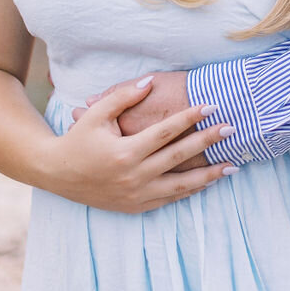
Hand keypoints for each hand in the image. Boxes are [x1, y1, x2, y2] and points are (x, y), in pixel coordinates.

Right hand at [51, 77, 235, 210]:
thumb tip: (149, 83)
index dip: (191, 117)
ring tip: (232, 165)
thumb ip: (124, 97)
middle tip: (232, 129)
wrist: (57, 175)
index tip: (212, 106)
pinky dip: (190, 191)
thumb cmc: (77, 140)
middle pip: (180, 156)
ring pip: (181, 185)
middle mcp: (134, 176)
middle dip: (208, 141)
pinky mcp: (136, 206)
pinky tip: (207, 182)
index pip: (166, 131)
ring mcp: (136, 195)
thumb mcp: (96, 115)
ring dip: (209, 175)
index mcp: (125, 152)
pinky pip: (169, 199)